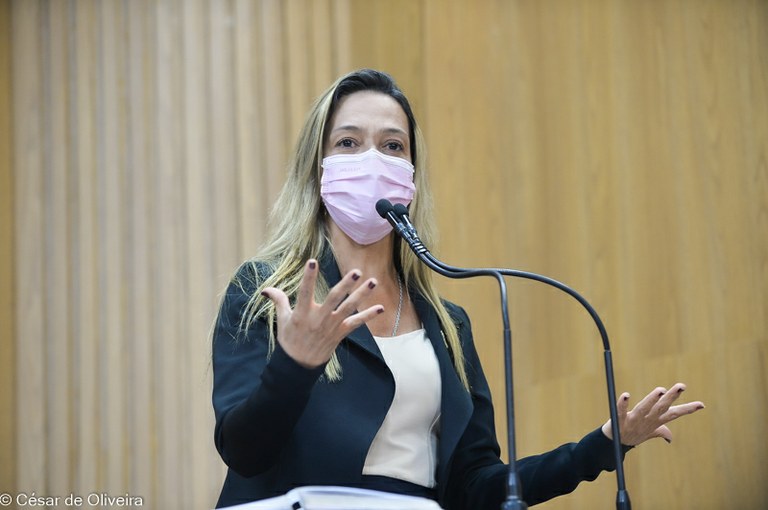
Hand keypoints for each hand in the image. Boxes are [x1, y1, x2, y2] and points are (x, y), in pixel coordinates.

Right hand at [261, 259, 382, 368]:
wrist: (299, 364)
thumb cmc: (289, 339)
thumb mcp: (282, 320)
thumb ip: (278, 301)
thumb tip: (266, 289)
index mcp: (302, 313)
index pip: (304, 291)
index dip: (308, 277)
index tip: (312, 261)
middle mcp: (318, 318)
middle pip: (334, 298)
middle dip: (346, 285)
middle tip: (356, 272)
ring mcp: (331, 326)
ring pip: (349, 307)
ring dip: (362, 295)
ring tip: (373, 282)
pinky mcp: (340, 333)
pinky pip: (356, 323)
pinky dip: (368, 316)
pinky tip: (380, 308)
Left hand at [601, 382, 704, 445]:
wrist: (614, 445)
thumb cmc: (633, 435)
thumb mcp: (649, 433)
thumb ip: (660, 431)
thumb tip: (670, 438)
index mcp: (655, 421)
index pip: (673, 413)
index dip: (687, 409)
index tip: (701, 404)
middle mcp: (647, 421)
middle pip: (661, 407)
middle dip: (671, 396)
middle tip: (681, 386)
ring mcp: (634, 421)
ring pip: (644, 408)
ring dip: (652, 399)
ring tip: (660, 390)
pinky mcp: (620, 420)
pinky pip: (621, 411)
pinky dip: (623, 404)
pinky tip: (626, 395)